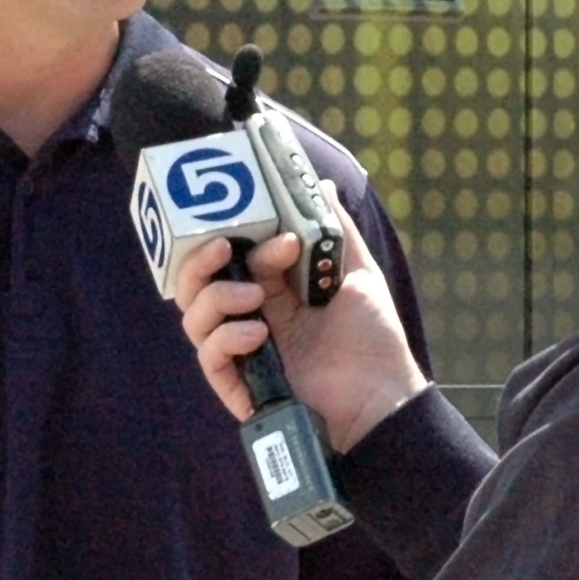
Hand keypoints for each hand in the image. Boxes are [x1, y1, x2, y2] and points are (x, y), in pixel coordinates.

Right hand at [175, 213, 427, 452]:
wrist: (383, 394)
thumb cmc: (373, 337)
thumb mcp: (358, 274)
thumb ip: (336, 230)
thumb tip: (320, 186)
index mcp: (273, 289)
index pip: (231, 255)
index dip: (237, 235)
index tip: (266, 228)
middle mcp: (251, 316)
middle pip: (197, 284)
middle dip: (200, 260)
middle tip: (223, 246)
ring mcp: (243, 349)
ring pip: (195, 317)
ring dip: (216, 297)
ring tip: (255, 297)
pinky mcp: (241, 384)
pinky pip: (209, 357)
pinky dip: (226, 339)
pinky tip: (258, 334)